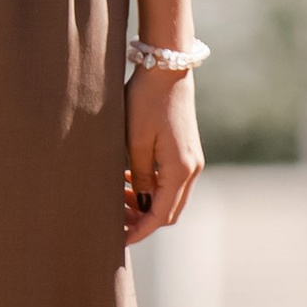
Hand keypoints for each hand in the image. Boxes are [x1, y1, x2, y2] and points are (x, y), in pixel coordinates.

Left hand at [123, 63, 201, 244]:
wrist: (167, 68)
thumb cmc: (147, 101)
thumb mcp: (136, 141)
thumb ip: (141, 176)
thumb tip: (143, 202)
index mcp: (181, 169)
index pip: (161, 214)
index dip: (140, 230)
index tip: (119, 238)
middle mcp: (192, 169)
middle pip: (170, 210)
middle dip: (143, 220)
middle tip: (115, 218)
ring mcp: (192, 160)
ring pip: (170, 196)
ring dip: (146, 203)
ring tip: (118, 198)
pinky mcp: (186, 151)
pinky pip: (170, 180)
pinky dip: (152, 187)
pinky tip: (130, 180)